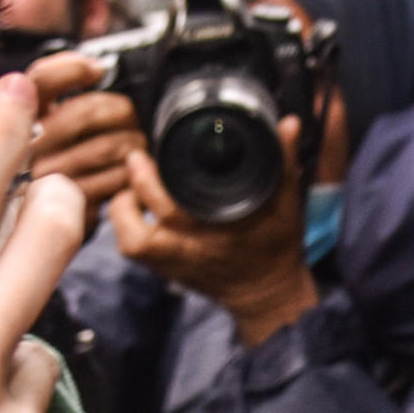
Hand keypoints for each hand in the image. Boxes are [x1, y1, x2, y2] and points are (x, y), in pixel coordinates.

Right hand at [26, 50, 144, 214]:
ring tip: (134, 145)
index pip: (40, 82)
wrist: (42, 228)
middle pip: (83, 112)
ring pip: (104, 147)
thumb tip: (93, 69)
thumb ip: (55, 98)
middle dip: (118, 109)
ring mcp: (46, 181)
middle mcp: (25, 150)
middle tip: (130, 115)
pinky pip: (113, 180)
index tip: (96, 70)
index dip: (71, 68)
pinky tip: (127, 173)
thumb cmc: (52, 169)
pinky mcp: (69, 208)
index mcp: (17, 122)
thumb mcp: (44, 128)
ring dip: (130, 142)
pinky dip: (129, 174)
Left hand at [109, 121, 321, 346]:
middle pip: (157, 211)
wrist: (264, 290)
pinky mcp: (164, 267)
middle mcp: (195, 243)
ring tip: (133, 183)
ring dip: (125, 206)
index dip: (159, 173)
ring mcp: (176, 259)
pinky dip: (125, 224)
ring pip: (133, 237)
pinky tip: (134, 204)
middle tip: (138, 156)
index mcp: (223, 224)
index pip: (184, 198)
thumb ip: (284, 159)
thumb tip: (288, 122)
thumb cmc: (274, 244)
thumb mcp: (286, 200)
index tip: (156, 146)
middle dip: (140, 179)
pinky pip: (131, 246)